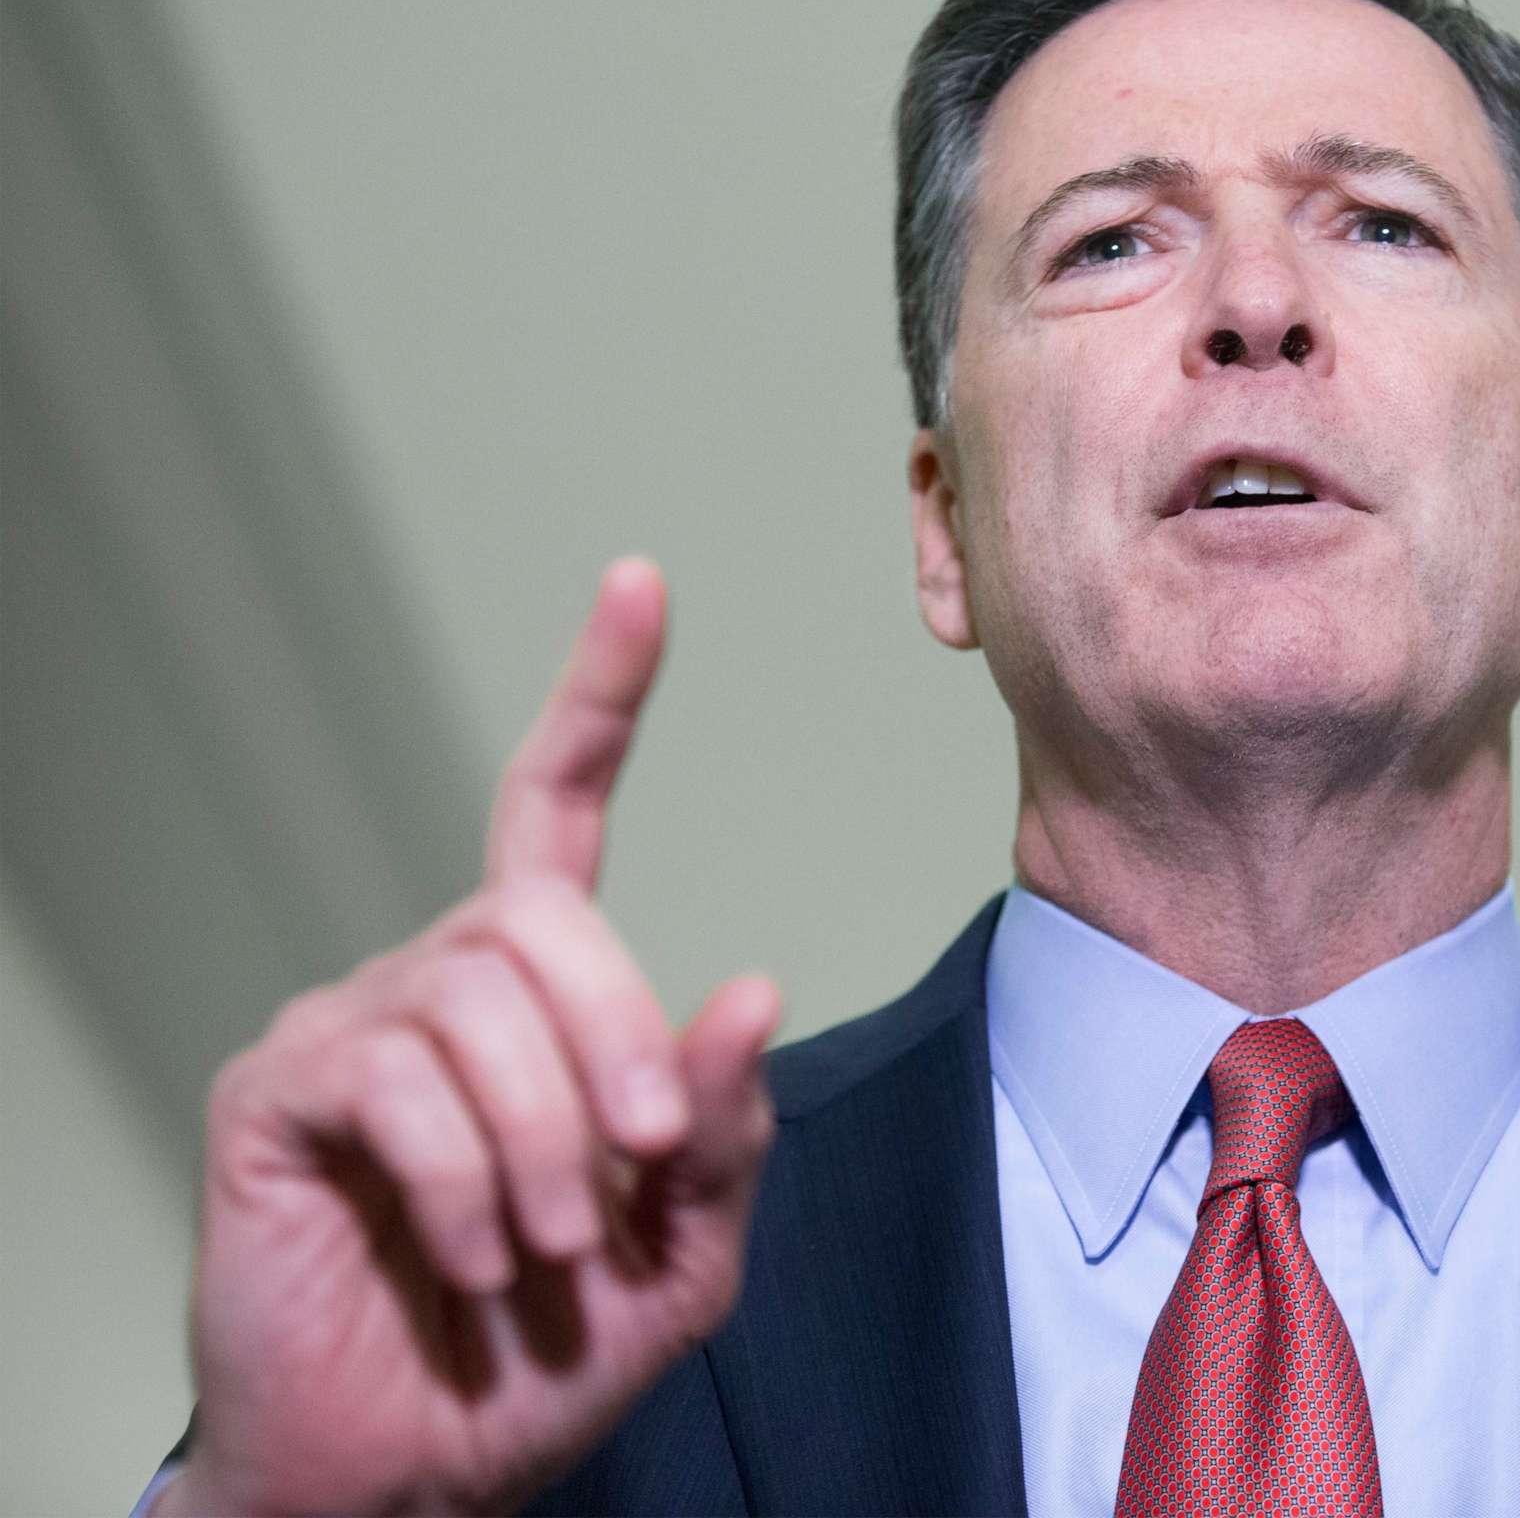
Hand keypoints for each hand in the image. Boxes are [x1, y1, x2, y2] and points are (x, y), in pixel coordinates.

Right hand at [163, 559, 779, 1515]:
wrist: (414, 1472)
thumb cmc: (551, 1350)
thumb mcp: (688, 1249)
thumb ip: (724, 1126)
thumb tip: (748, 982)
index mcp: (543, 996)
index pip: (557, 809)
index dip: (599, 695)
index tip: (639, 583)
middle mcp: (440, 981)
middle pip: (542, 920)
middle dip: (614, 1044)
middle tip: (636, 1170)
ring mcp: (352, 1028)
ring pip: (473, 1000)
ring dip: (541, 1138)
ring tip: (549, 1247)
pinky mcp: (279, 1093)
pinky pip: (389, 1079)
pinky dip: (461, 1179)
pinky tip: (476, 1257)